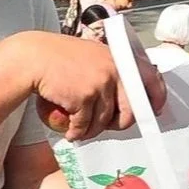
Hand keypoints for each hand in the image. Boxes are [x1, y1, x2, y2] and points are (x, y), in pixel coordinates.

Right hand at [17, 31, 166, 141]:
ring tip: (80, 129)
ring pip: (104, 122)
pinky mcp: (84, 97)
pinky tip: (69, 132)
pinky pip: (85, 125)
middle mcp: (114, 69)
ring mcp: (100, 83)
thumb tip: (130, 97)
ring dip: (91, 132)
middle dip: (118, 125)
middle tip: (105, 127)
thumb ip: (111, 71)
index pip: (149, 78)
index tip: (154, 111)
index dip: (155, 98)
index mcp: (118, 58)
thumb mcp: (93, 56)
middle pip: (130, 111)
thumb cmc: (59, 59)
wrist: (33, 59)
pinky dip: (76, 132)